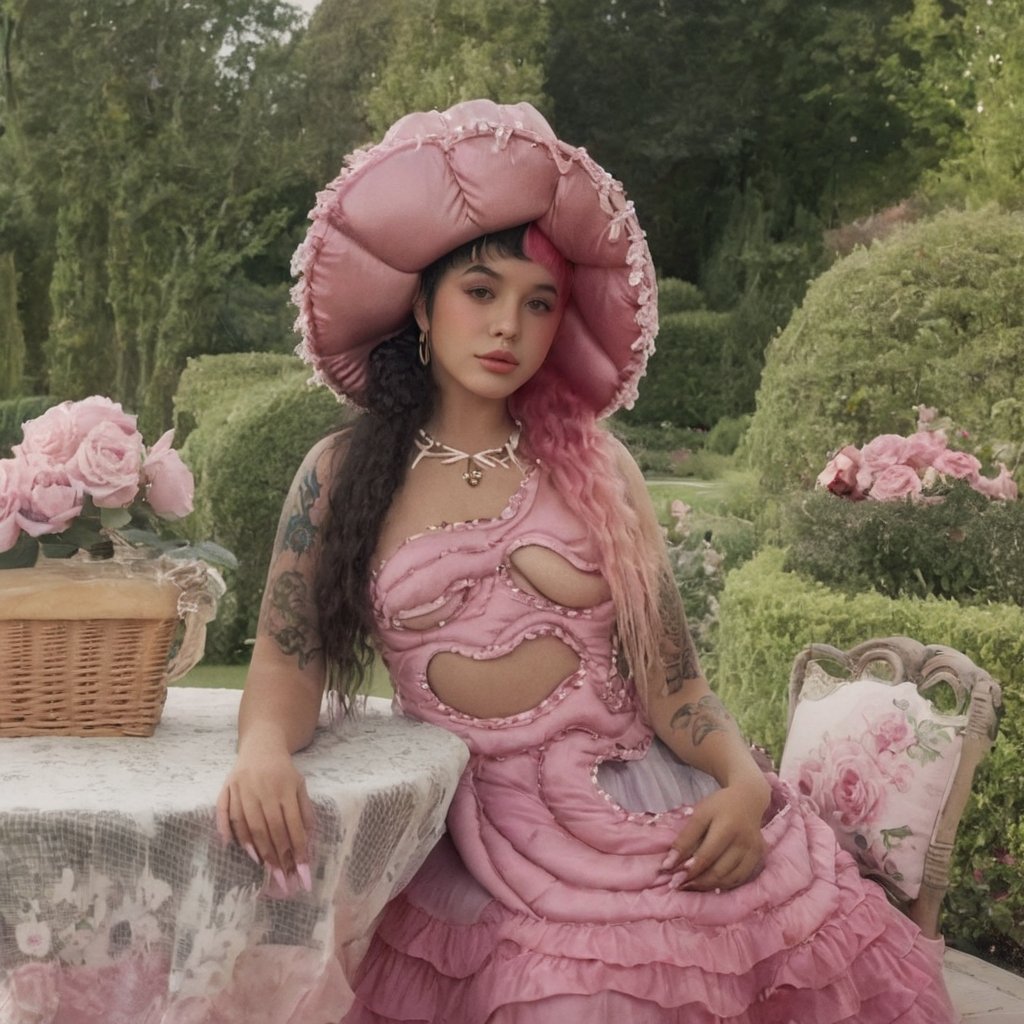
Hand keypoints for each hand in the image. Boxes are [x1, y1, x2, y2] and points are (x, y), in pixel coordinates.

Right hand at [216, 748, 315, 892]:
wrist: (262, 744)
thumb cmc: (283, 770)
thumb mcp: (300, 785)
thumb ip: (304, 810)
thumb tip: (307, 839)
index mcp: (286, 787)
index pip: (292, 824)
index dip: (296, 847)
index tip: (300, 868)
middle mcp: (263, 788)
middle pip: (269, 828)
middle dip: (277, 855)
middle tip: (281, 876)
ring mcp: (243, 788)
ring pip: (247, 824)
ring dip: (255, 847)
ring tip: (263, 867)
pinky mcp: (227, 787)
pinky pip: (225, 812)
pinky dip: (227, 829)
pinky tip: (231, 846)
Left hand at [660, 775, 769, 891]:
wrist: (748, 801)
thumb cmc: (719, 806)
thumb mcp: (700, 815)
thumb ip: (685, 839)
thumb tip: (669, 864)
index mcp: (728, 826)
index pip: (707, 856)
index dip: (690, 870)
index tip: (674, 879)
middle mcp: (744, 842)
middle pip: (719, 871)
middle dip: (697, 882)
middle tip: (680, 886)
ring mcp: (754, 852)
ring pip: (730, 879)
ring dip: (709, 886)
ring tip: (691, 886)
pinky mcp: (759, 859)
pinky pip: (740, 879)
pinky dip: (723, 885)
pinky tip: (709, 883)